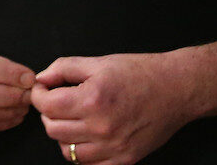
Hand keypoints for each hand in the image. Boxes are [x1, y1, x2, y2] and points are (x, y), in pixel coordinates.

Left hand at [30, 53, 199, 164]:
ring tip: (75, 119)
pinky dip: (83, 152)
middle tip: (59, 102)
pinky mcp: (124, 160)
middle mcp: (101, 127)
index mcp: (93, 99)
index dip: (39, 96)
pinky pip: (89, 164)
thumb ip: (64, 68)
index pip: (46, 106)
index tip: (44, 91)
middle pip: (52, 129)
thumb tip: (42, 79)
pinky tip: (89, 136)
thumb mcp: (99, 62)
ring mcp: (113, 148)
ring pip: (67, 151)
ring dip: (64, 135)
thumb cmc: (141, 73)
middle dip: (49, 113)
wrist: (177, 89)